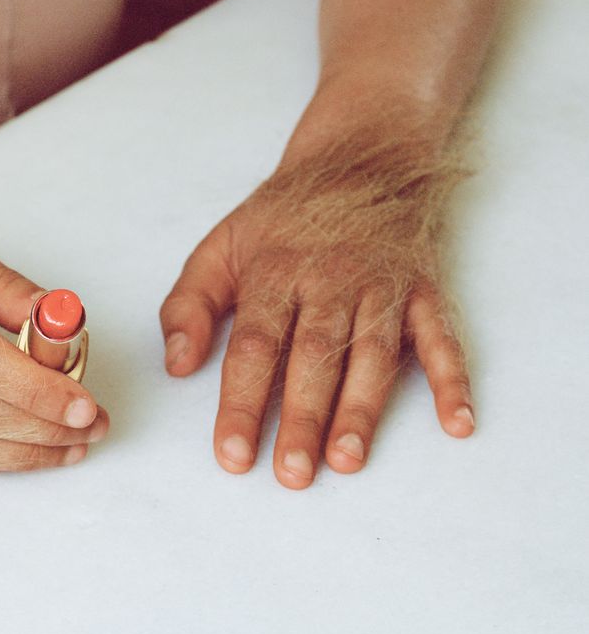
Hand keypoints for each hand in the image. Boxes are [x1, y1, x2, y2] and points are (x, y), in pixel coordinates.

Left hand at [158, 129, 473, 487]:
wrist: (359, 160)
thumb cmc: (282, 218)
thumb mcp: (220, 246)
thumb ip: (189, 304)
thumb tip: (177, 366)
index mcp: (274, 270)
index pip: (253, 345)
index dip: (240, 402)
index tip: (232, 453)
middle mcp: (329, 279)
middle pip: (313, 356)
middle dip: (301, 418)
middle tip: (290, 474)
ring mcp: (381, 285)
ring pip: (373, 353)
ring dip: (362, 409)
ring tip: (346, 460)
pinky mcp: (424, 289)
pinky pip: (442, 337)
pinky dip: (453, 380)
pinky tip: (456, 423)